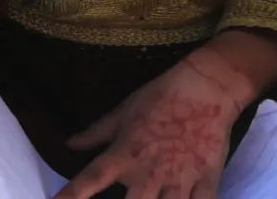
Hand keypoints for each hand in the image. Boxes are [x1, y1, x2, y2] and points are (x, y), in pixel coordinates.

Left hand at [56, 46, 252, 198]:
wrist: (206, 88)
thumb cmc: (159, 98)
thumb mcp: (122, 113)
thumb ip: (96, 133)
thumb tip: (70, 144)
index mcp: (124, 154)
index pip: (90, 179)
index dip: (71, 195)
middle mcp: (149, 172)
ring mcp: (179, 180)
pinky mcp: (207, 182)